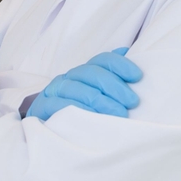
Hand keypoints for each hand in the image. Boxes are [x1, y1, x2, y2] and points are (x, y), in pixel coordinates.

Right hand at [26, 47, 141, 120]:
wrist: (44, 129)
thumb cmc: (76, 111)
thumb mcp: (95, 94)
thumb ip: (110, 76)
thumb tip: (126, 52)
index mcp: (83, 72)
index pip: (102, 60)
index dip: (120, 64)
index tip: (137, 76)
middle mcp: (69, 76)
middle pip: (92, 73)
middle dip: (115, 86)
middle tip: (132, 101)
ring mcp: (55, 90)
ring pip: (79, 88)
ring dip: (101, 100)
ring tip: (120, 114)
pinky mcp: (43, 106)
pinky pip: (61, 104)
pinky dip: (79, 109)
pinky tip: (94, 117)